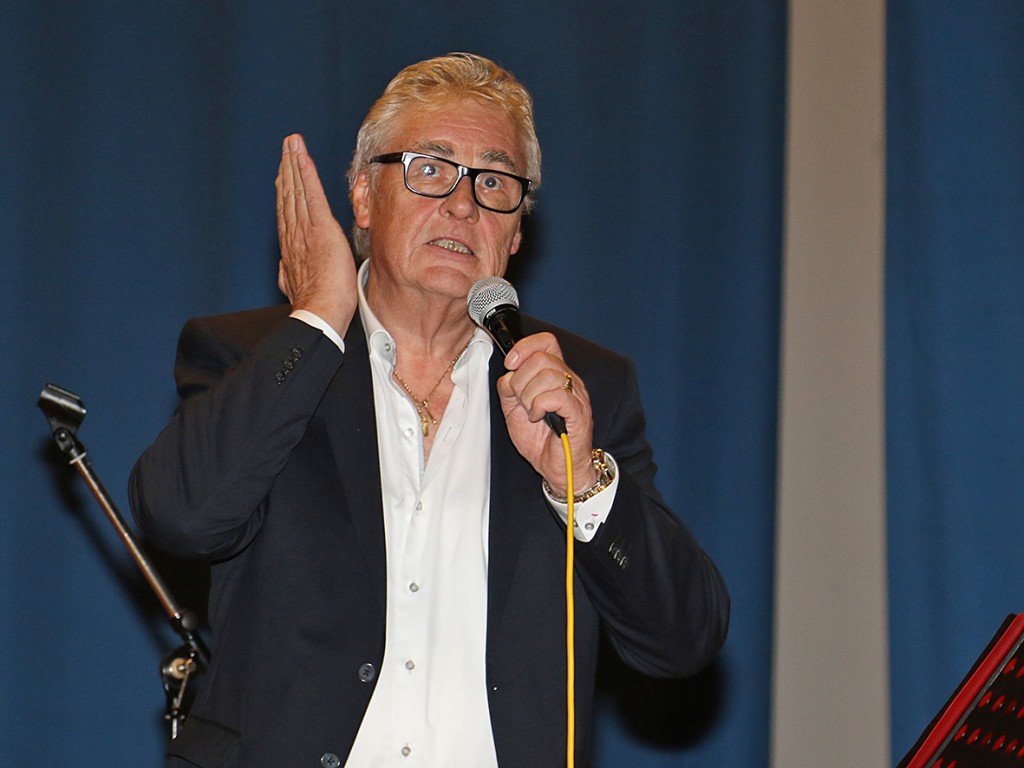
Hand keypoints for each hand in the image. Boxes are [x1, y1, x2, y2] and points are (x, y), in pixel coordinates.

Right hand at [276, 134, 357, 337]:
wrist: (319, 314)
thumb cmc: (317, 308)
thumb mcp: (297, 287)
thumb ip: (289, 274)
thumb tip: (284, 271)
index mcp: (291, 249)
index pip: (287, 213)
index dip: (284, 191)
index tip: (283, 173)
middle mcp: (293, 235)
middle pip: (288, 195)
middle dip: (287, 169)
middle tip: (287, 147)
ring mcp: (305, 230)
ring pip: (296, 190)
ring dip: (294, 163)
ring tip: (292, 143)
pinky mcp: (320, 228)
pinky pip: (310, 194)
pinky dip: (305, 172)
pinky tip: (301, 156)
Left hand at [496, 332, 597, 495]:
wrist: (556, 468)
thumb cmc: (540, 439)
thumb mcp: (513, 409)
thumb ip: (509, 388)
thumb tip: (508, 375)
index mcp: (555, 375)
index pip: (546, 342)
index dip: (524, 347)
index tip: (510, 364)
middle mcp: (569, 381)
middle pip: (541, 358)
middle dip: (521, 380)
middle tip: (521, 400)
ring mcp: (576, 396)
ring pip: (548, 375)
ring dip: (529, 396)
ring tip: (531, 411)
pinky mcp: (578, 413)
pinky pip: (556, 395)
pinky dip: (539, 405)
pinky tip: (538, 416)